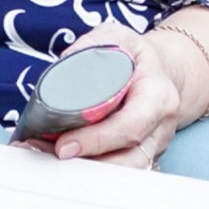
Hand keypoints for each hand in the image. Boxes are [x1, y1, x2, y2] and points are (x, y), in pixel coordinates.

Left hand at [48, 31, 192, 170]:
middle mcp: (160, 128)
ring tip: (46, 152)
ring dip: (84, 168)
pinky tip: (59, 155)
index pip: (129, 127)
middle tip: (47, 151)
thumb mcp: (119, 37)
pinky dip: (88, 166)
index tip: (64, 145)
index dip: (96, 140)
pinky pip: (116, 168)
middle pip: (127, 160)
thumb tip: (65, 63)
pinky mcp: (139, 155)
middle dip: (86, 161)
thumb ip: (94, 46)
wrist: (162, 73)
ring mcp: (152, 146)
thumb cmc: (138, 57)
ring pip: (122, 171)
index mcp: (158, 97)